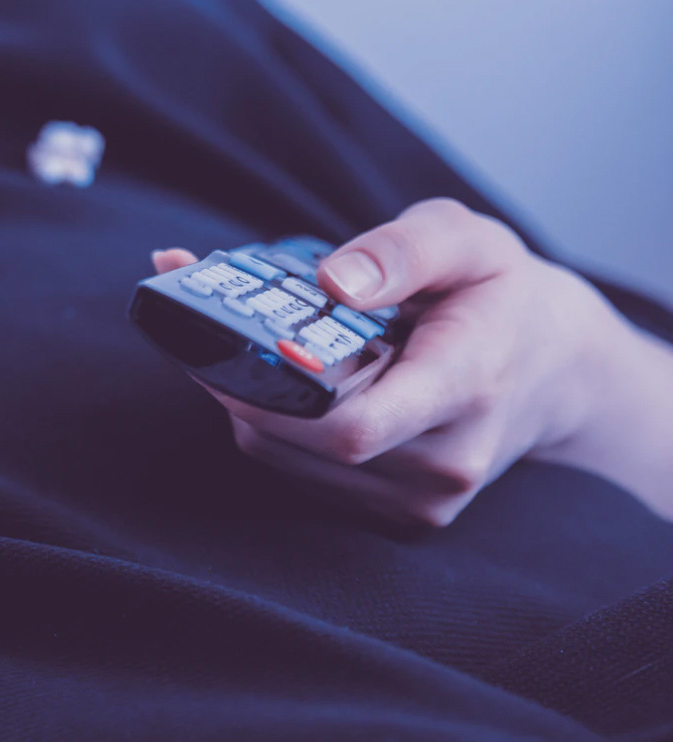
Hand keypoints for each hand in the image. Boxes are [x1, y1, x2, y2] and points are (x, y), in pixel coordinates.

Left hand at [154, 198, 672, 526]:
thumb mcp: (466, 239)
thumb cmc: (499, 293)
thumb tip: (333, 280)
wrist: (556, 368)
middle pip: (303, 442)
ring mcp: (424, 500)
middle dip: (237, 383)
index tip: (223, 345)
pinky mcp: (399, 516)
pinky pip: (300, 473)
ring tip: (240, 343)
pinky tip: (277, 381)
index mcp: (466, 386)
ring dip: (245, 402)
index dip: (272, 397)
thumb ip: (402, 249)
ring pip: (286, 460)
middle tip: (201, 322)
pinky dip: (270, 426)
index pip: (355, 427)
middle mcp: (447, 461)